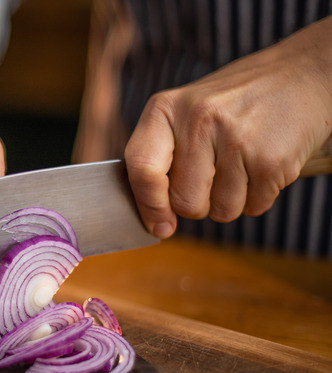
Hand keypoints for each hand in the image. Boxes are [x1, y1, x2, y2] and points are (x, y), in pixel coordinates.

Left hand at [124, 17, 331, 238]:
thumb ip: (163, 155)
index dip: (148, 205)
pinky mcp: (271, 159)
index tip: (160, 226)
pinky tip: (264, 163)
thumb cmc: (236, 101)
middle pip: (184, 202)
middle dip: (199, 203)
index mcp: (166, 108)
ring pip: (221, 211)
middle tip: (215, 175)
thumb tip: (154, 217)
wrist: (304, 73)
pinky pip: (254, 207)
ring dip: (232, 200)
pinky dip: (260, 196)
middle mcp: (198, 120)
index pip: (141, 167)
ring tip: (243, 163)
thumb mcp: (188, 111)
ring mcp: (237, 139)